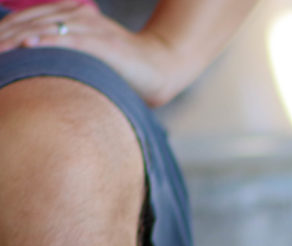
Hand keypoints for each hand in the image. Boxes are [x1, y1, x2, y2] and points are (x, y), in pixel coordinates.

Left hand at [0, 1, 184, 105]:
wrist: (160, 68)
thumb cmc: (122, 68)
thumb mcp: (85, 55)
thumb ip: (60, 52)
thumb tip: (32, 62)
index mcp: (68, 16)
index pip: (24, 20)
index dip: (2, 32)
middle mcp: (75, 15)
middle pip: (27, 22)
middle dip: (2, 36)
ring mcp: (89, 27)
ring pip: (43, 27)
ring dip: (14, 39)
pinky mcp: (103, 43)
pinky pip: (70, 39)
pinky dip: (48, 41)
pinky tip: (29, 44)